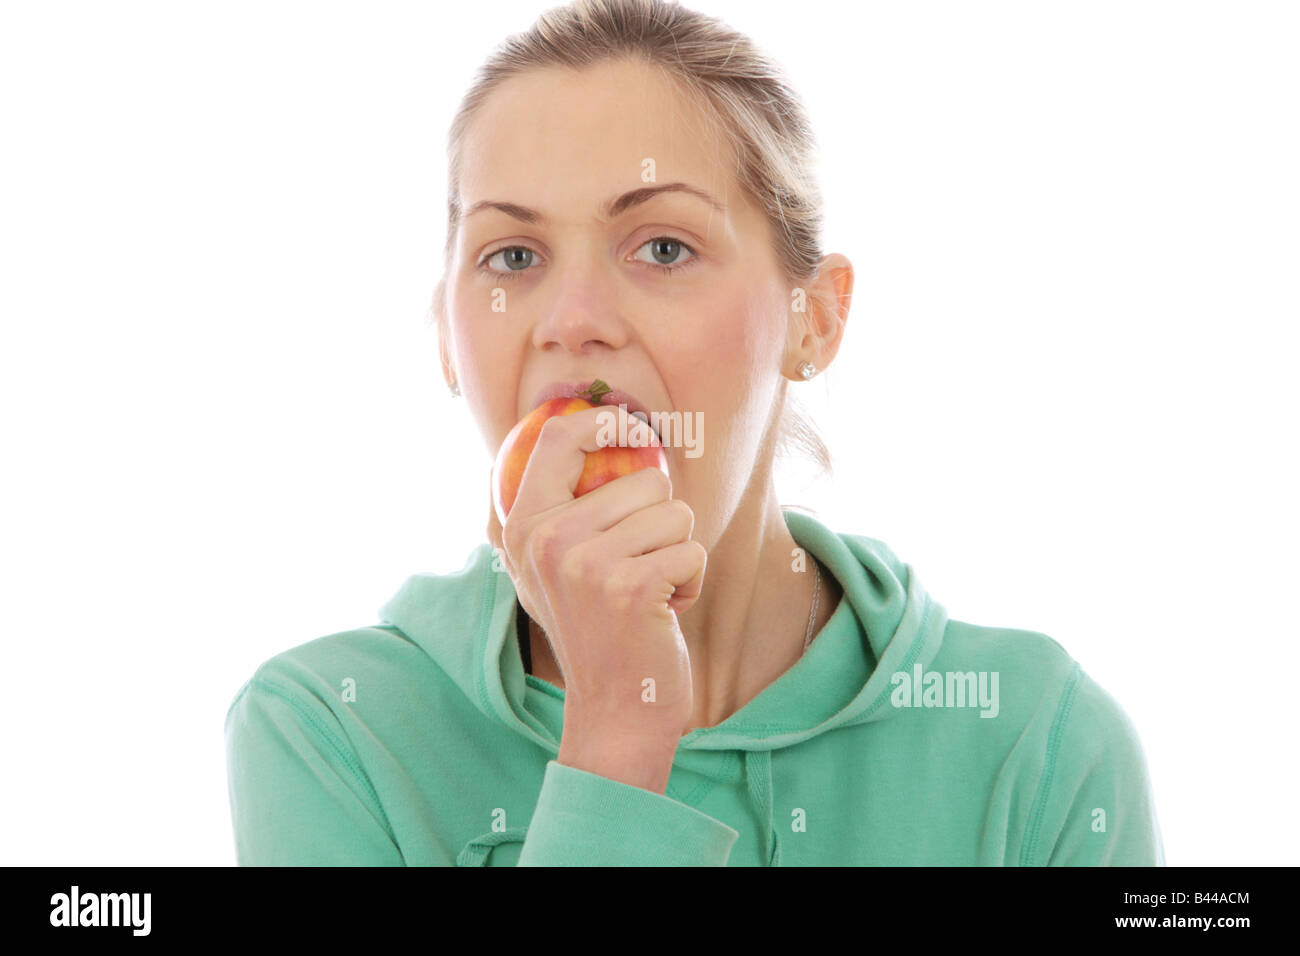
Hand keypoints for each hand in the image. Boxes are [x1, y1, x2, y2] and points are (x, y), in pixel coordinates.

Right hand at [486, 404, 705, 791]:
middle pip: (646, 479)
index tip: (632, 427)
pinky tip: (663, 611)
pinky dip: (691, 580)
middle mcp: (546, 538)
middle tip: (636, 569)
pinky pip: (692, 549)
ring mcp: (585, 562)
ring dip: (677, 553)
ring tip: (648, 590)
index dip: (603, 419)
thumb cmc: (596, 629)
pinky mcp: (630, 585)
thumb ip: (556, 507)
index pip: (558, 438)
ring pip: (675, 513)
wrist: (614, 709)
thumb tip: (578, 428)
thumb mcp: (550, 568)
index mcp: (522, 525)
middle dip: (660, 521)